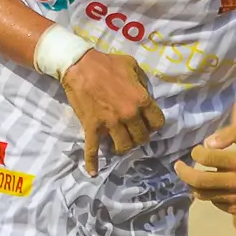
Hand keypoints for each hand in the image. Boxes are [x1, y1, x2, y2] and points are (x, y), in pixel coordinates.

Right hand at [60, 48, 163, 175]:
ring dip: (123, 147)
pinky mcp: (92, 127)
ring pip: (123, 147)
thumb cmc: (106, 63)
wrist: (78, 65)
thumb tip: (145, 94)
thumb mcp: (131, 65)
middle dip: (139, 137)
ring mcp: (110, 123)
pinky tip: (93, 172)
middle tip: (132, 132)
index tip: (147, 123)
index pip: (157, 123)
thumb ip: (142, 82)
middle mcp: (128, 115)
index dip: (153, 125)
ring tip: (119, 143)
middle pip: (142, 138)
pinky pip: (93, 149)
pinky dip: (92, 163)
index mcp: (141, 100)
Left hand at [173, 122, 235, 214]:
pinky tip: (210, 186)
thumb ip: (230, 133)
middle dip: (182, 171)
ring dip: (192, 184)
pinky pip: (215, 202)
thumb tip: (207, 144)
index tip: (197, 150)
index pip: (204, 156)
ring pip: (203, 194)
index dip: (196, 152)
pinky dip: (208, 194)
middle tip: (177, 165)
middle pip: (197, 180)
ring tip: (190, 176)